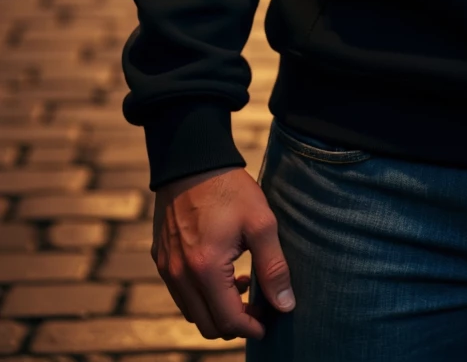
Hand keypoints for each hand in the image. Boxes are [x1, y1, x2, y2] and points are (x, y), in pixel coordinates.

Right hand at [151, 167, 293, 340]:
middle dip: (236, 324)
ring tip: (242, 284)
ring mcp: (166, 268)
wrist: (191, 159)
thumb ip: (274, 267)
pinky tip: (220, 272)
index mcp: (205, 269)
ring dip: (217, 310)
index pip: (228, 321)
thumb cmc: (229, 189)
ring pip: (192, 312)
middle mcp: (180, 275)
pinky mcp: (160, 258)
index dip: (252, 327)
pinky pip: (180, 293)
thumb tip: (286, 306)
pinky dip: (200, 295)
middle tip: (258, 307)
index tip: (269, 323)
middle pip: (208, 325)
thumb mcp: (261, 223)